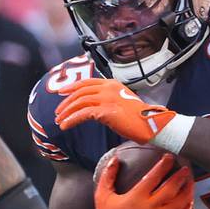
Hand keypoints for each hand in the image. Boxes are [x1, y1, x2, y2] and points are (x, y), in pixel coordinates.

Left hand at [55, 78, 176, 143]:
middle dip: (66, 101)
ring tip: (59, 120)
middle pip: (80, 91)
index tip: (62, 93)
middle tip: (58, 111)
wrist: (152, 124)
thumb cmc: (141, 118)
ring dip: (66, 112)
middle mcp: (108, 88)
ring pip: (79, 102)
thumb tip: (96, 108)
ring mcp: (107, 98)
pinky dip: (71, 120)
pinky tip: (65, 126)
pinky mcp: (106, 111)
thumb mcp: (124, 103)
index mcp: (113, 84)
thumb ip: (110, 100)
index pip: (87, 82)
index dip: (72, 87)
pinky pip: (83, 114)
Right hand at [88, 152, 193, 208]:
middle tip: (186, 168)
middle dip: (180, 177)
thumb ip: (108, 175)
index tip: (168, 157)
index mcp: (136, 198)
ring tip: (190, 181)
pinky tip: (189, 200)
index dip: (163, 165)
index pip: (153, 178)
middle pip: (171, 190)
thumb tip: (115, 159)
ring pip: (179, 204)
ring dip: (188, 191)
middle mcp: (149, 208)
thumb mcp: (102, 194)